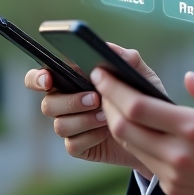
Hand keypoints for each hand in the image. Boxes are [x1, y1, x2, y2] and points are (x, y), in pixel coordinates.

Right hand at [23, 44, 162, 175]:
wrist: (156, 132)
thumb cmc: (143, 97)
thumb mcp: (142, 75)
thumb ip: (127, 58)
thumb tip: (107, 47)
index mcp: (73, 80)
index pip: (41, 77)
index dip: (37, 78)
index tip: (47, 79)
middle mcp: (66, 103)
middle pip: (48, 104)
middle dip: (70, 101)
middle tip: (95, 99)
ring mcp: (71, 126)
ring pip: (60, 125)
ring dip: (83, 120)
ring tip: (107, 116)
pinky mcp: (79, 146)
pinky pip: (73, 144)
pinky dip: (90, 138)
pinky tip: (106, 132)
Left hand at [94, 69, 193, 194]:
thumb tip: (188, 78)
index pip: (138, 106)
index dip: (114, 88)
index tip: (103, 72)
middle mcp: (179, 154)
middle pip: (123, 127)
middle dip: (106, 103)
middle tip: (102, 86)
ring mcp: (174, 176)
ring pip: (132, 146)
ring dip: (118, 124)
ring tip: (115, 104)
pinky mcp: (176, 192)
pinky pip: (148, 164)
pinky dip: (139, 144)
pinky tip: (141, 131)